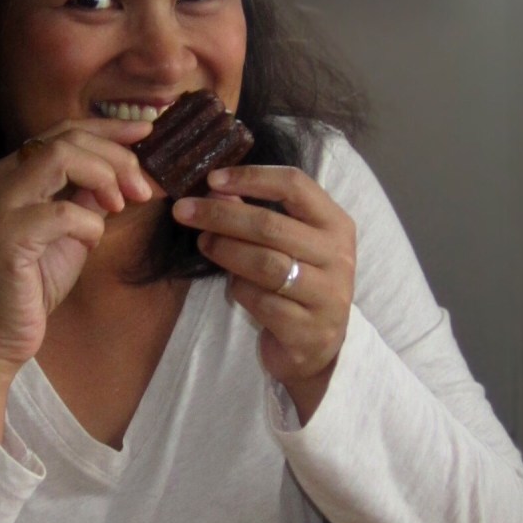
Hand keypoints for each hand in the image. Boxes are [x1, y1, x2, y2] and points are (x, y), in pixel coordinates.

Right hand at [0, 118, 153, 378]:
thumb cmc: (32, 284)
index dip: (107, 128)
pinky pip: (61, 212)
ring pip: (59, 157)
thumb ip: (89, 196)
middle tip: (141, 187)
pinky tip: (92, 240)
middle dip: (115, 155)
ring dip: (104, 175)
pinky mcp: (5, 236)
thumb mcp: (70, 230)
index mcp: (10, 174)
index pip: (62, 131)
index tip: (146, 132)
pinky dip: (89, 222)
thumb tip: (126, 170)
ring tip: (122, 204)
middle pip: (65, 138)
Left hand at [172, 165, 355, 422]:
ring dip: (225, 250)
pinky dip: (239, 289)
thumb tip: (214, 188)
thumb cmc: (297, 280)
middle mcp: (338, 257)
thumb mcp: (285, 242)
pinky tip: (231, 285)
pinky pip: (262, 301)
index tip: (212, 179)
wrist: (318, 345)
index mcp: (335, 224)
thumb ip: (254, 213)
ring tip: (202, 243)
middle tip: (184, 211)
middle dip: (221, 215)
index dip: (251, 177)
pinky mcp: (309, 329)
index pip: (295, 185)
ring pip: (265, 263)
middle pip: (271, 225)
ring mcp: (327, 295)